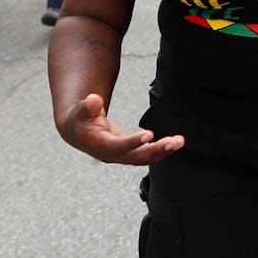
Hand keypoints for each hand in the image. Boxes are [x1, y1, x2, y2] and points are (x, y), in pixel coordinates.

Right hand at [58, 93, 183, 164]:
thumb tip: (93, 99)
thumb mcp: (80, 110)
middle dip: (156, 150)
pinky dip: (161, 150)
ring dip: (163, 151)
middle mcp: (111, 155)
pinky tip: (174, 142)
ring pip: (144, 158)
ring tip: (180, 141)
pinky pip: (146, 154)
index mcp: (99, 145)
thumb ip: (87, 106)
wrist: (77, 132)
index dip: (132, 142)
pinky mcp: (128, 153)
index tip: (149, 134)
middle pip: (136, 157)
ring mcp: (120, 156)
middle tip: (175, 142)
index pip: (117, 147)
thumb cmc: (80, 119)